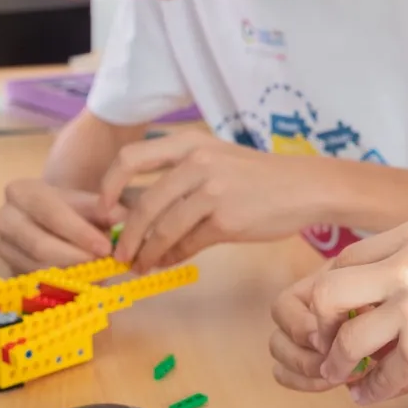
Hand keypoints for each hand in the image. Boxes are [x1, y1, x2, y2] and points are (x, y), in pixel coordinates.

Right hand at [0, 178, 114, 273]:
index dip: (79, 232)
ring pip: (37, 268)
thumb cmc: (76, 211)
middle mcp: (4, 218)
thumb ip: (107, 210)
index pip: (51, 213)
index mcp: (22, 192)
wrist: (56, 222)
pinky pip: (36, 283)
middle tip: (104, 265)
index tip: (106, 247)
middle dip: (76, 257)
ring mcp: (3, 247)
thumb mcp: (91, 204)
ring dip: (72, 274)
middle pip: (40, 245)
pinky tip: (85, 281)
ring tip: (99, 272)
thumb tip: (121, 220)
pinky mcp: (8, 270)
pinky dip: (63, 285)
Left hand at [102, 133, 325, 270]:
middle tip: (118, 252)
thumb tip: (136, 211)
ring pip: (162, 229)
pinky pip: (187, 244)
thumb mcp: (216, 159)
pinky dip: (171, 257)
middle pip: (143, 203)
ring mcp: (213, 191)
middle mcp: (197, 162)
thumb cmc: (258, 176)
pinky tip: (166, 263)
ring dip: (146, 252)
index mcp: (189, 143)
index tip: (103, 210)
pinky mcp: (227, 220)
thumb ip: (179, 176)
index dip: (108, 186)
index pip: (130, 158)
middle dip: (125, 234)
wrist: (305, 187)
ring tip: (140, 265)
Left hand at [269, 216, 407, 407]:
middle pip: (329, 290)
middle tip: (326, 347)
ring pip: (343, 337)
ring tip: (345, 378)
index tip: (333, 318)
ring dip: (337, 364)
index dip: (335, 293)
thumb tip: (366, 300)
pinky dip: (371, 391)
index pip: (350, 257)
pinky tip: (373, 396)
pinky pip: (376, 377)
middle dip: (320, 325)